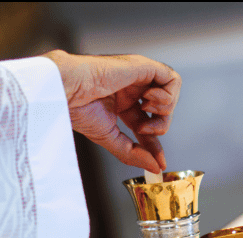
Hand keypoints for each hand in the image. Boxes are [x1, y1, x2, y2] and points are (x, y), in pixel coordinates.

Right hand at [44, 50, 180, 173]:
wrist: (70, 89)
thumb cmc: (79, 107)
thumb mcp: (110, 138)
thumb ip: (133, 154)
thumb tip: (155, 167)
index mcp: (122, 103)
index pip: (148, 124)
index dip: (155, 144)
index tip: (159, 161)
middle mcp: (132, 89)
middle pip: (163, 112)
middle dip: (160, 126)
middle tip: (143, 130)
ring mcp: (139, 77)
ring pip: (172, 95)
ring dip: (165, 109)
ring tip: (145, 110)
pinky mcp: (144, 66)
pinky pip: (172, 79)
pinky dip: (167, 95)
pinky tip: (148, 99)